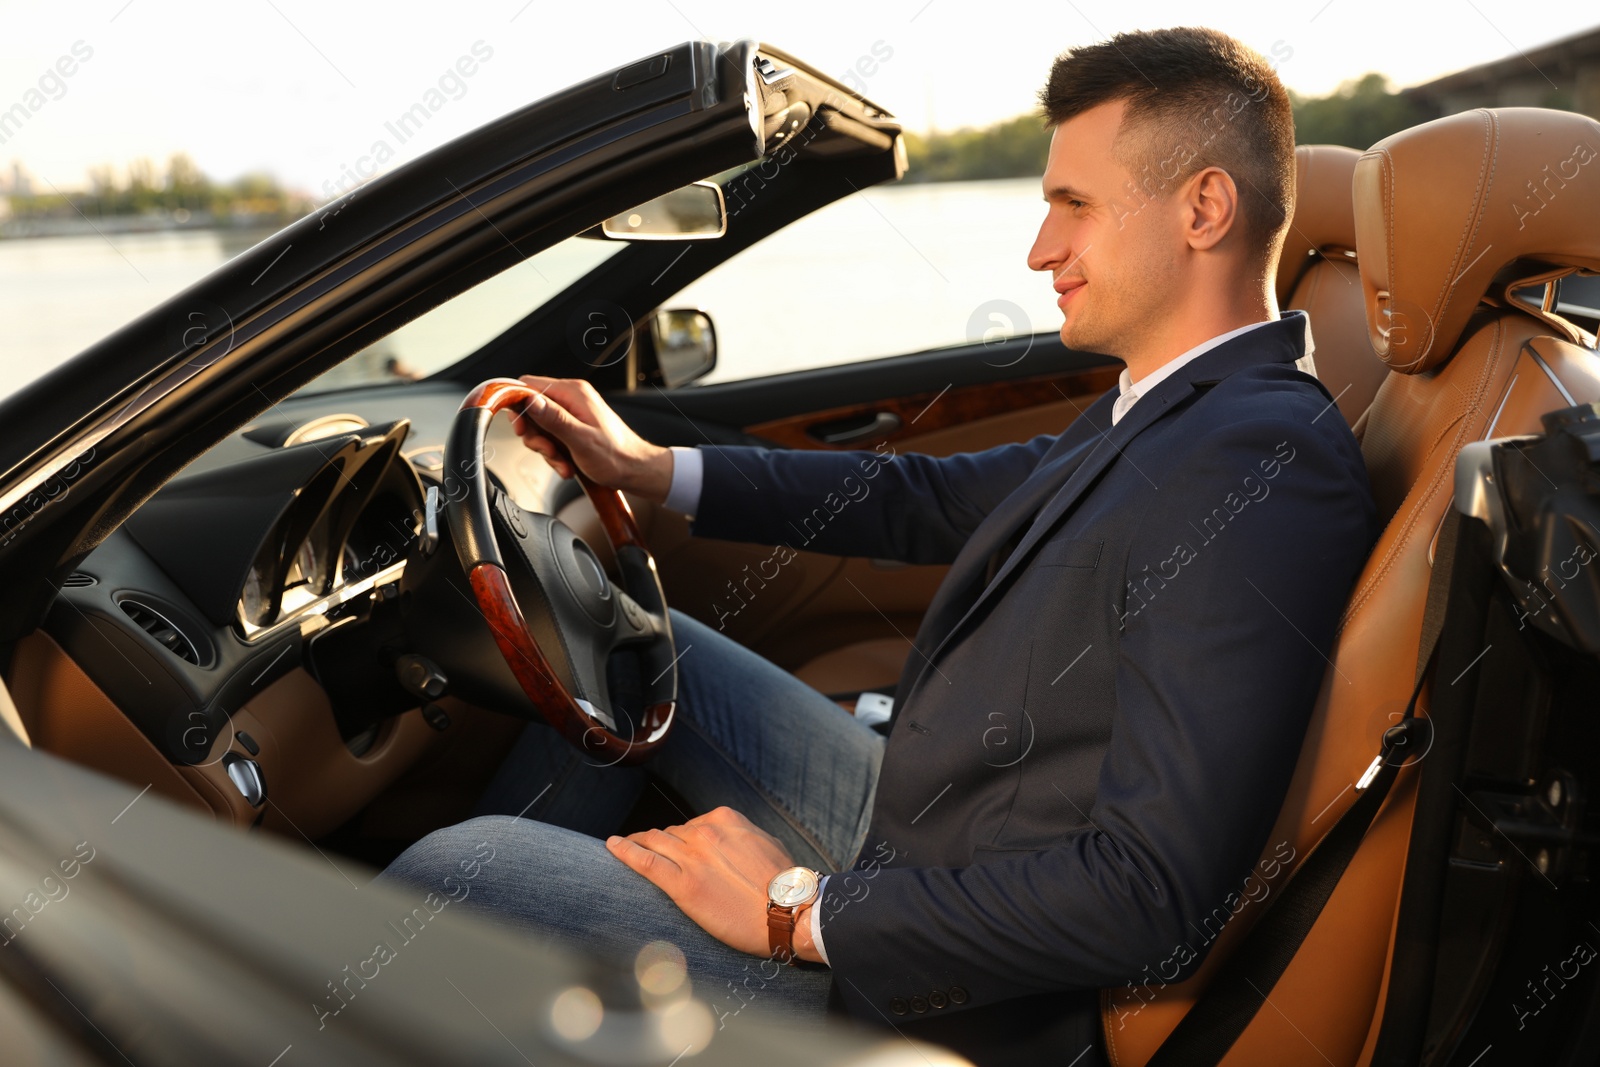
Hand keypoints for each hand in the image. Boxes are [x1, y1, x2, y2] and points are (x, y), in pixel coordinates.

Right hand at [511, 375, 674, 502]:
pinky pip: (551, 438)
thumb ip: (554, 418)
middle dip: (535, 436)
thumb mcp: (581, 439)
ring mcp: (572, 413)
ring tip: (563, 463)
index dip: (518, 406)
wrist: (635, 470)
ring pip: (540, 428)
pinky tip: (567, 465)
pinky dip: (555, 454)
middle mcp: (571, 399)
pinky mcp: (573, 427)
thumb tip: (530, 400)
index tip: (521, 429)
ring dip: (546, 450)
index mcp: (573, 393)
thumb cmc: (616, 456)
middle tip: (548, 451)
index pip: (529, 385)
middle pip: (531, 409)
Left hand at [606, 806, 822, 963]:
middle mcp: (705, 833)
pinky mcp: (682, 885)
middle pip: (670, 833)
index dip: (681, 838)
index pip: (692, 825)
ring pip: (653, 842)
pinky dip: (624, 852)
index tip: (675, 847)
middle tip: (645, 849)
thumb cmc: (785, 883)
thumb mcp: (767, 845)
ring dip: (636, 842)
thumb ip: (743, 837)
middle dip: (659, 842)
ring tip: (622, 846)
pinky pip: (644, 861)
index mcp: (725, 819)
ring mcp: (692, 857)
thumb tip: (734, 842)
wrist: (789, 911)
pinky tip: (612, 847)